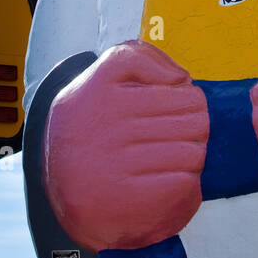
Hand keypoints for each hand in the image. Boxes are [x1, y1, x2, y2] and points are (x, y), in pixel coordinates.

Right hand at [42, 40, 208, 250]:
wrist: (60, 188)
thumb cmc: (94, 125)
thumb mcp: (99, 80)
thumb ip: (138, 59)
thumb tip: (180, 78)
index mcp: (99, 90)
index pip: (175, 83)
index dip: (185, 93)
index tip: (174, 104)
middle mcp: (104, 124)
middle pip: (192, 114)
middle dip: (196, 122)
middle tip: (183, 132)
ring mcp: (115, 163)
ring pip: (192, 151)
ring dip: (193, 153)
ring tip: (178, 156)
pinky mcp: (126, 198)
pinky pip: (184, 182)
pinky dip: (186, 180)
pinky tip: (170, 179)